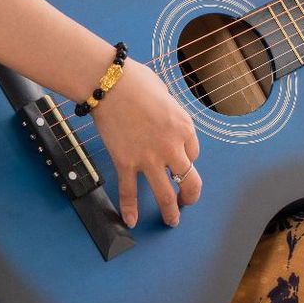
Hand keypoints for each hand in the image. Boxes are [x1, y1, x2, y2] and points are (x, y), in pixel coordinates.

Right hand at [86, 55, 201, 227]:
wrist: (110, 84)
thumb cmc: (136, 82)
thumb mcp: (164, 94)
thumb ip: (168, 113)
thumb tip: (163, 119)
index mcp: (184, 127)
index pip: (193, 154)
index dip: (187, 160)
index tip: (180, 162)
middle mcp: (172, 147)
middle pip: (189, 179)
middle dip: (190, 195)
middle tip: (188, 202)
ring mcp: (149, 158)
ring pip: (165, 193)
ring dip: (170, 211)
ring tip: (172, 221)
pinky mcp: (126, 162)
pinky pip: (129, 191)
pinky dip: (129, 208)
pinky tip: (131, 220)